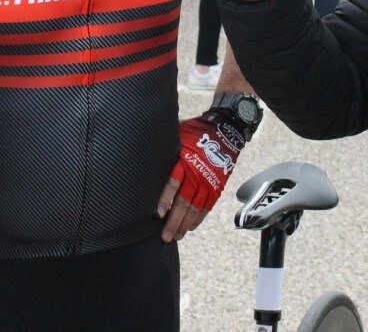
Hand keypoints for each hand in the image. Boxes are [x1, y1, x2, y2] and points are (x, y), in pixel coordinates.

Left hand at [157, 113, 245, 241]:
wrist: (226, 132)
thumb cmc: (196, 132)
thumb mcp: (177, 133)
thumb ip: (163, 143)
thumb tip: (142, 144)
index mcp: (184, 160)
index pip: (173, 183)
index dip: (165, 199)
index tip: (157, 214)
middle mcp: (196, 174)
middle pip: (183, 202)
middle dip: (174, 221)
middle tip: (165, 236)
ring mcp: (208, 182)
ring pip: (195, 208)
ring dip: (185, 224)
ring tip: (176, 236)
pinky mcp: (217, 187)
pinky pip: (207, 207)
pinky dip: (198, 218)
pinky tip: (190, 227)